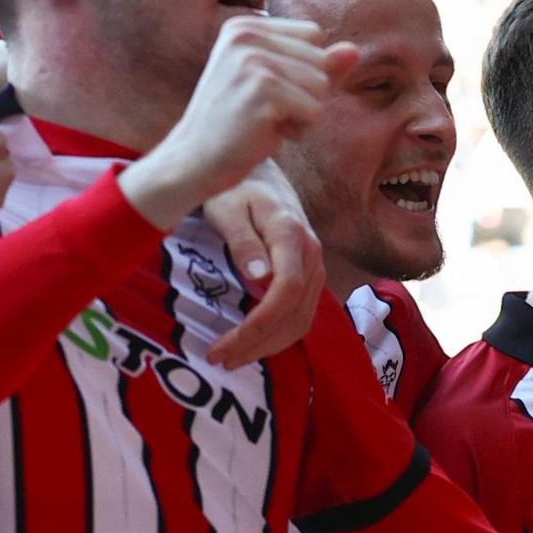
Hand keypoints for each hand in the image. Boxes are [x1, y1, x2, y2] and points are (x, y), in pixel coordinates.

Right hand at [124, 15, 344, 224]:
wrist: (193, 161)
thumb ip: (317, 65)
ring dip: (303, 114)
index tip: (266, 91)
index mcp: (245, 25)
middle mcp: (246, 35)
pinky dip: (298, 130)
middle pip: (321, 59)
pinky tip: (265, 134)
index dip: (303, 70)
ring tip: (265, 122)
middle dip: (305, 93)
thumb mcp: (277, 86)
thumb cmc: (237, 124)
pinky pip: (315, 111)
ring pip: (322, 84)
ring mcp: (253, 61)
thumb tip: (354, 50)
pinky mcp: (263, 91)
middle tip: (263, 111)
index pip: (313, 35)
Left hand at [194, 162, 321, 366]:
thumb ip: (243, 240)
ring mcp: (314, 264)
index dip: (257, 326)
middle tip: (218, 360)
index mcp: (291, 236)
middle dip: (257, 344)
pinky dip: (279, 335)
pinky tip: (255, 344)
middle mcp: (311, 253)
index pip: (284, 292)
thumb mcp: (228, 207)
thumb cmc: (236, 186)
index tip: (223, 346)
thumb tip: (259, 279)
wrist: (259, 172)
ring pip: (301, 319)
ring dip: (268, 345)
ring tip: (231, 359)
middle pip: (293, 314)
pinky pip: (301, 313)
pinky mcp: (309, 273)